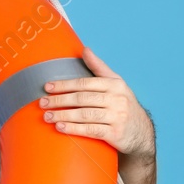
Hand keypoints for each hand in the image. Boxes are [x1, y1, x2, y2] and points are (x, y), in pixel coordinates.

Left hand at [39, 45, 154, 158]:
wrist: (141, 133)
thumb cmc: (122, 105)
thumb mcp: (116, 84)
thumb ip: (99, 68)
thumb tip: (85, 49)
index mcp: (115, 85)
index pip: (85, 83)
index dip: (65, 85)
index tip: (47, 87)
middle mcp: (117, 99)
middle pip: (82, 98)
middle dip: (60, 100)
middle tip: (42, 103)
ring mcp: (117, 117)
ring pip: (85, 115)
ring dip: (63, 115)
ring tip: (47, 116)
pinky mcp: (115, 134)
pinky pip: (91, 130)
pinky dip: (74, 129)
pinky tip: (60, 127)